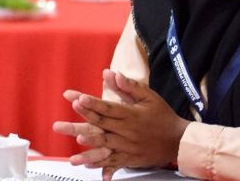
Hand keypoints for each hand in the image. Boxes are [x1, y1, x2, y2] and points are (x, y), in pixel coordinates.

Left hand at [52, 70, 189, 179]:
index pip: (107, 108)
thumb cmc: (163, 116)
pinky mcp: (130, 159)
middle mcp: (127, 132)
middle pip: (99, 127)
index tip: (76, 98)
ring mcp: (128, 147)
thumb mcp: (149, 97)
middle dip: (78, 124)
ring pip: (104, 147)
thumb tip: (110, 73)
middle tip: (58, 125)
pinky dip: (101, 165)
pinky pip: (114, 162)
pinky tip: (88, 166)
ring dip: (87, 148)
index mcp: (131, 115)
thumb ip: (128, 86)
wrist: (180, 141)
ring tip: (73, 149)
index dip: (91, 104)